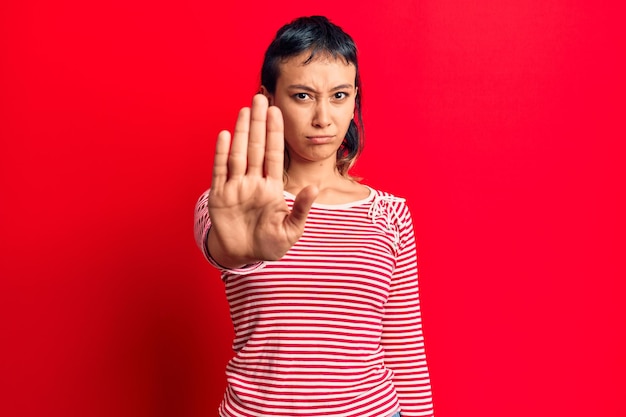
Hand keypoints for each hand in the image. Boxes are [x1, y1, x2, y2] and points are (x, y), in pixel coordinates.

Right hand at [207, 94, 317, 267]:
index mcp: (271, 187)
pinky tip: (226, 135)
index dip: (275, 133)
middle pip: (256, 147)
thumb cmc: (269, 244)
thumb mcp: (291, 229)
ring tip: (245, 111)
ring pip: (239, 154)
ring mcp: (235, 187)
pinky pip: (220, 171)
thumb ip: (301, 208)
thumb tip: (314, 188)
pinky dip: (222, 154)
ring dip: (242, 132)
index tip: (277, 111)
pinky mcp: (219, 196)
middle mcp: (253, 182)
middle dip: (259, 123)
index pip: (274, 154)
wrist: (244, 257)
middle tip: (260, 98)